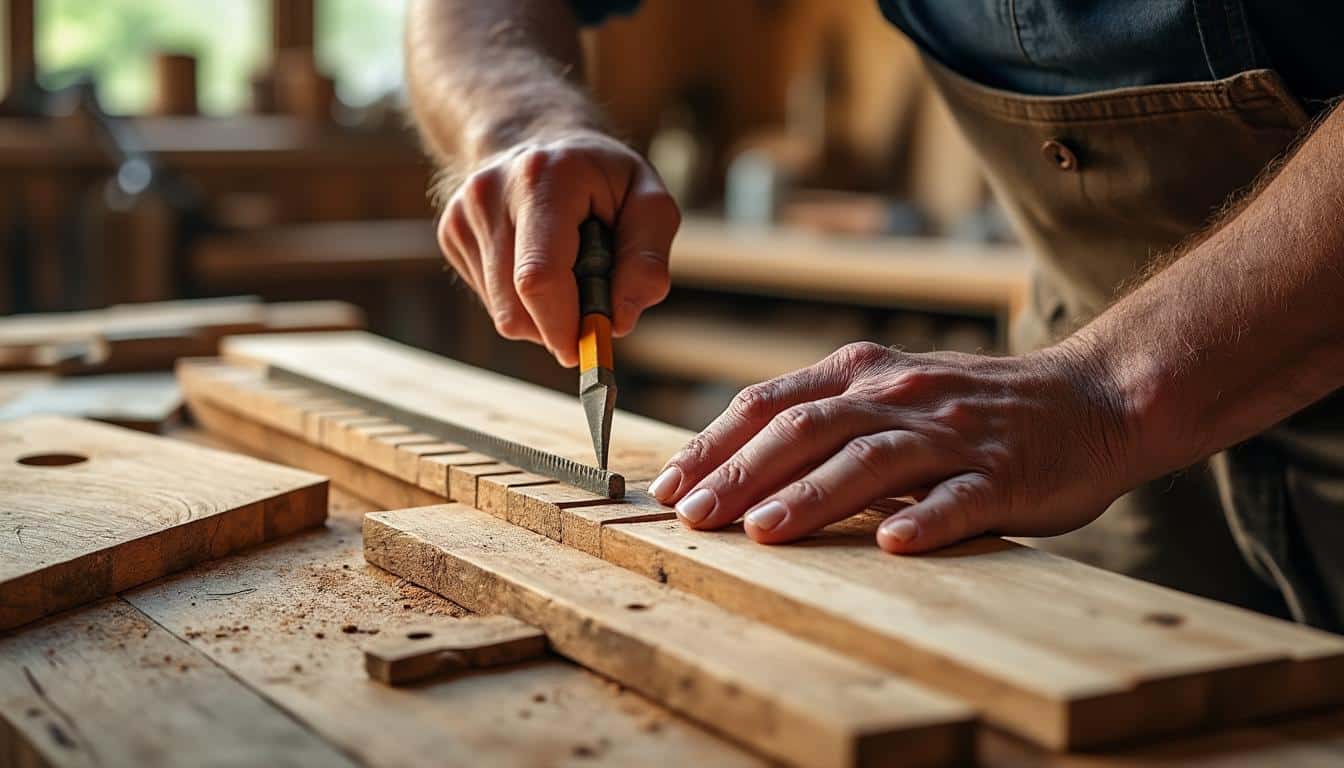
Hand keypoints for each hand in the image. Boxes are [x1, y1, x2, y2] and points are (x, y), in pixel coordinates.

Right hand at [437, 130, 680, 366]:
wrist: (541, 138)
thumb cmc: (604, 179)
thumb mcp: (648, 201)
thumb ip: (646, 260)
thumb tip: (619, 322)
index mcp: (542, 178)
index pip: (539, 276)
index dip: (562, 326)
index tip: (588, 349)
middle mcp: (490, 192)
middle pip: (516, 306)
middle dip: (560, 326)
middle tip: (593, 306)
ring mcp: (463, 213)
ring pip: (503, 313)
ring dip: (544, 316)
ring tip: (568, 271)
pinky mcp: (451, 233)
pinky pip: (492, 302)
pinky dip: (523, 301)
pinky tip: (537, 263)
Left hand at [646, 341, 1136, 552]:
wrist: (1089, 398)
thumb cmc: (970, 407)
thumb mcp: (890, 390)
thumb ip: (824, 414)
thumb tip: (735, 461)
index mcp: (864, 373)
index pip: (771, 402)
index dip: (716, 443)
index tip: (668, 483)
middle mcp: (900, 395)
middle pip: (808, 427)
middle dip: (742, 472)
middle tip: (692, 514)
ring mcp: (952, 434)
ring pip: (870, 460)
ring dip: (812, 495)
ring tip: (762, 532)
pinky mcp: (1003, 473)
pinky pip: (959, 497)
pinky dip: (924, 518)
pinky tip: (892, 544)